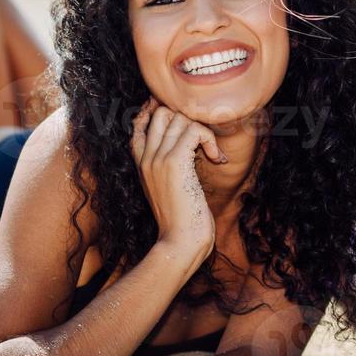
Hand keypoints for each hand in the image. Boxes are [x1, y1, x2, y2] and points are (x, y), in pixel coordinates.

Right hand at [130, 99, 224, 259]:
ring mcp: (158, 158)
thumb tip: (188, 148)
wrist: (179, 242)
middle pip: (161, 113)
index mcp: (141, 164)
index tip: (183, 119)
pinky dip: (210, 139)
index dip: (160, 114)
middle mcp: (146, 157)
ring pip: (179, 118)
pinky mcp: (174, 162)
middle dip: (187, 120)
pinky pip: (194, 130)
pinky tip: (216, 158)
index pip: (140, 124)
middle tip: (202, 141)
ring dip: (202, 131)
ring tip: (212, 154)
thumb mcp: (168, 190)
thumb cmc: (181, 220)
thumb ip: (170, 168)